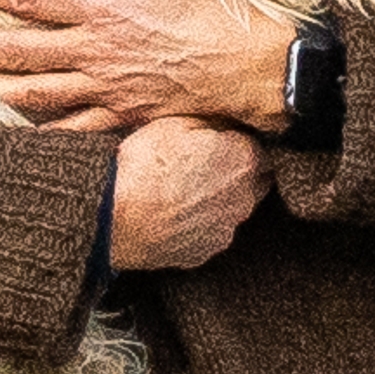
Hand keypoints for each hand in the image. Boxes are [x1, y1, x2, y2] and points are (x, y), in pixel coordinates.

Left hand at [0, 0, 292, 134]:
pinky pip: (69, 131)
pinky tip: (5, 136)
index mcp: (104, 5)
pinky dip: (34, 135)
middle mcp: (95, 49)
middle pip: (18, 48)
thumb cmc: (217, 9)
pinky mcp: (120, 117)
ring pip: (32, 93)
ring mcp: (105, 88)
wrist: (253, 68)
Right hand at [106, 117, 266, 271]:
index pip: (259, 148)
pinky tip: (173, 215)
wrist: (115, 220)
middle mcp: (246, 197)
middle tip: (204, 165)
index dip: (239, 144)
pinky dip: (197, 225)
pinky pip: (209, 233)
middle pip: (253, 181)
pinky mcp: (205, 252)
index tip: (222, 142)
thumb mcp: (174, 123)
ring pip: (232, 209)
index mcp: (244, 159)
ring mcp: (227, 228)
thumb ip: (209, 121)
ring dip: (217, 200)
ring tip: (182, 192)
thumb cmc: (144, 167)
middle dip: (236, 172)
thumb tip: (223, 120)